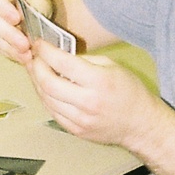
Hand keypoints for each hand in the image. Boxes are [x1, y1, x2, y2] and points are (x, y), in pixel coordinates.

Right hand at [0, 0, 49, 64]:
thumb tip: (22, 18)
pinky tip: (17, 55)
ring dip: (7, 46)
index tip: (16, 19)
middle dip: (8, 34)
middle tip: (24, 44)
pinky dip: (4, 50)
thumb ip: (30, 6)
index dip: (2, 8)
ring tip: (24, 53)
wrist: (34, 10)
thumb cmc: (36, 1)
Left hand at [26, 41, 165, 149]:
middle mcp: (88, 102)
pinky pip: (52, 112)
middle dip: (36, 67)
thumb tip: (58, 54)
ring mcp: (80, 120)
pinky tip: (45, 88)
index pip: (62, 63)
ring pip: (46, 99)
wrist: (140, 125)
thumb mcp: (112, 66)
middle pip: (48, 83)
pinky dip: (45, 98)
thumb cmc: (130, 92)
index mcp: (99, 81)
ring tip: (36, 71)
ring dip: (37, 83)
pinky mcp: (76, 131)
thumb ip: (84, 60)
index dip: (45, 51)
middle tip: (34, 58)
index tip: (39, 44)